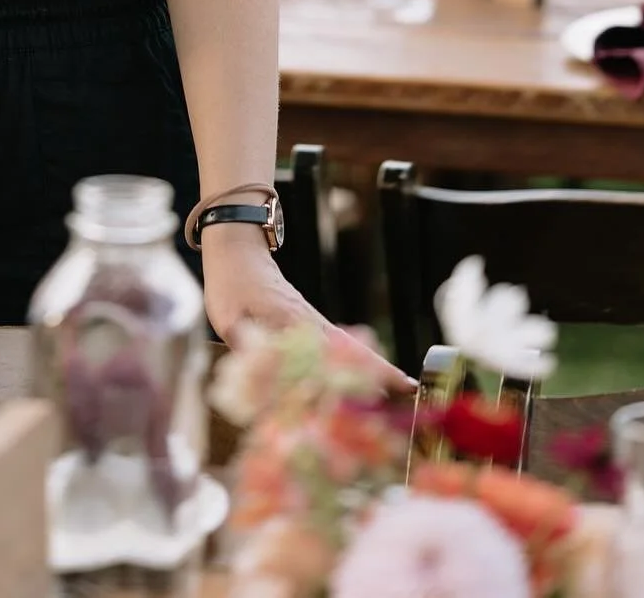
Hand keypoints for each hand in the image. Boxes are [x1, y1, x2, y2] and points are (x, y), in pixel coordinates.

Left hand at [201, 224, 413, 393]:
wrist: (237, 248)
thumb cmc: (231, 284)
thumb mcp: (232, 319)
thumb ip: (250, 349)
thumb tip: (265, 378)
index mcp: (296, 324)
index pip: (340, 354)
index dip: (370, 371)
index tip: (402, 386)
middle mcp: (311, 323)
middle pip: (355, 351)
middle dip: (382, 373)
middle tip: (412, 395)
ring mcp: (310, 320)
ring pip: (348, 346)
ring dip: (371, 366)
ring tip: (396, 390)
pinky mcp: (304, 318)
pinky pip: (335, 342)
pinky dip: (352, 357)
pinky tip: (358, 370)